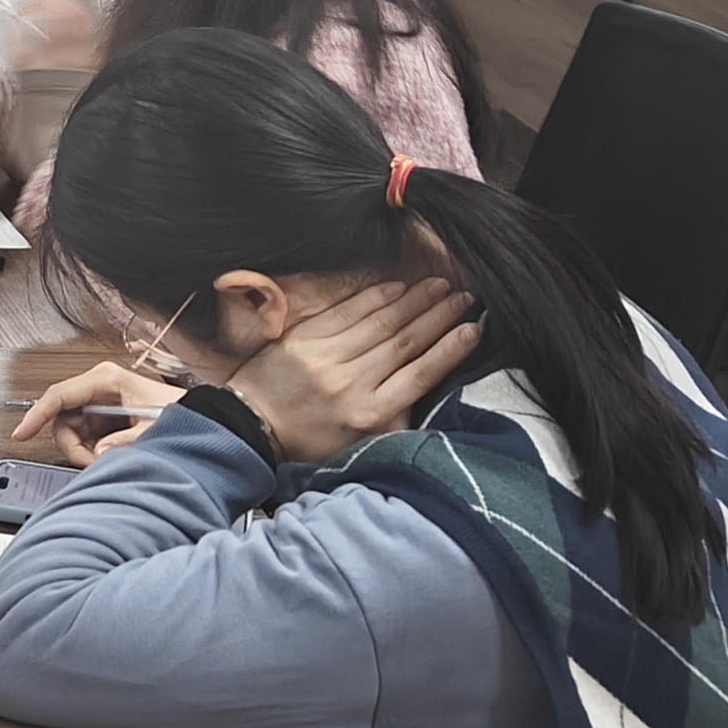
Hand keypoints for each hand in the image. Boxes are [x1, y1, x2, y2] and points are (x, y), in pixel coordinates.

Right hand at [6, 362, 182, 468]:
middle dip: (73, 446)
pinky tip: (110, 459)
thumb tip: (98, 453)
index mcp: (106, 380)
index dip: (36, 415)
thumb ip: (124, 442)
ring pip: (72, 433)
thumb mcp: (153, 429)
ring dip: (83, 452)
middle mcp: (99, 390)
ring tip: (107, 462)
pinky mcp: (106, 421)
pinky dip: (93, 453)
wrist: (202, 420)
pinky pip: (86, 439)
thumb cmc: (181, 413)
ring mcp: (101, 406)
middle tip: (92, 464)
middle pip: (63, 419)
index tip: (21, 433)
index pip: (59, 395)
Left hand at [227, 274, 481, 468]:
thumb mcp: (362, 441)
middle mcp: (350, 383)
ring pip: (380, 323)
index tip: (474, 329)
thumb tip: (433, 378)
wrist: (253, 425)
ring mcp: (325, 357)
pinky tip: (397, 286)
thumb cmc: (313, 437)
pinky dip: (374, 297)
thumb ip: (397, 414)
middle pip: (404, 342)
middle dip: (439, 316)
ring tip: (439, 286)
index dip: (450, 349)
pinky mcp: (304, 338)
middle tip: (464, 297)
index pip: (420, 374)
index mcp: (369, 414)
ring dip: (414, 300)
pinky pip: (347, 312)